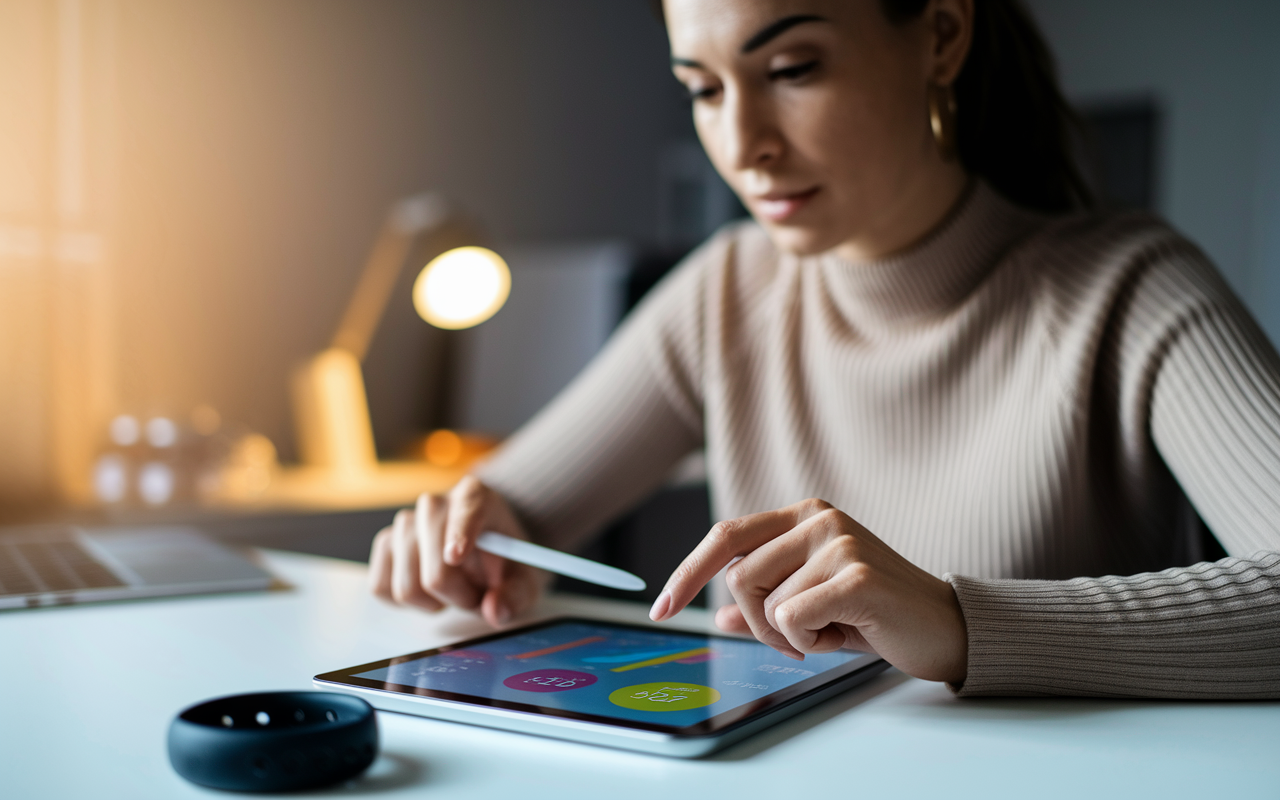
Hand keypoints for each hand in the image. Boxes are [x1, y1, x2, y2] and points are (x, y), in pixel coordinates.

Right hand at [369, 476, 544, 625]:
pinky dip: (407, 602)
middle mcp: (435, 505)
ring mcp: (405, 523)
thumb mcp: (525, 576)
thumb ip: (516, 593)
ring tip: (455, 589)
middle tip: (475, 597)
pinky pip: (382, 587)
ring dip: (433, 601)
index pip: (465, 511)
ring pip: (406, 585)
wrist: (487, 548)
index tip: (456, 556)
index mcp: (475, 497)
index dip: (459, 534)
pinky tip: (428, 590)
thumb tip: (495, 611)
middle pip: (435, 567)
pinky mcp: (385, 543)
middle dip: (457, 594)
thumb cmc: (504, 558)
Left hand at [649, 499, 967, 683]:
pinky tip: (845, 634)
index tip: (661, 607)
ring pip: (764, 603)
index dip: (687, 573)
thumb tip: (719, 615)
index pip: (725, 537)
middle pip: (739, 579)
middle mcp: (818, 519)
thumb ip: (764, 604)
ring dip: (788, 635)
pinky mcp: (856, 575)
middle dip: (758, 622)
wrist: (945, 629)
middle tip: (798, 637)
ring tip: (832, 629)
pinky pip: (791, 618)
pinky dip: (809, 641)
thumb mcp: (810, 607)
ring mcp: (839, 542)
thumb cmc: (876, 615)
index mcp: (804, 516)